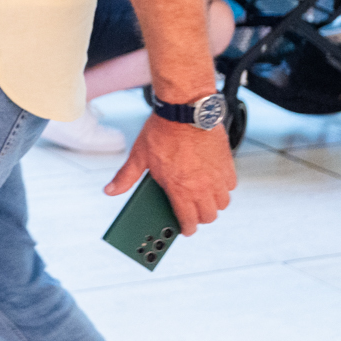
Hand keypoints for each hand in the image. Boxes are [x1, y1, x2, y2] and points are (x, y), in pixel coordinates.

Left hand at [106, 115, 235, 234]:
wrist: (185, 110)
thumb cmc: (160, 132)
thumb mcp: (139, 156)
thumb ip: (125, 177)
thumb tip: (110, 191)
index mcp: (180, 189)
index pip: (189, 221)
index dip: (187, 229)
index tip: (184, 229)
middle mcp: (203, 186)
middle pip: (209, 216)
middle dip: (200, 218)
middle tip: (191, 212)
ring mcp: (217, 176)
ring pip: (223, 203)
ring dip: (213, 204)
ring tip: (201, 198)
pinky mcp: (228, 165)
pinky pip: (230, 185)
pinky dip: (223, 188)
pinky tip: (212, 181)